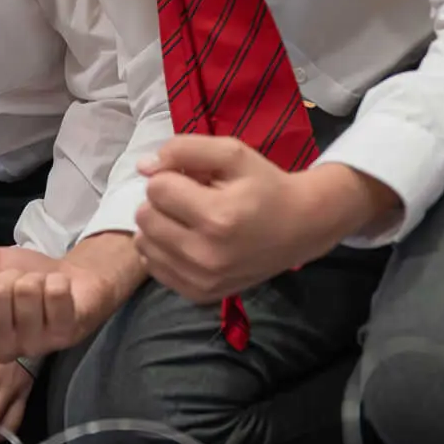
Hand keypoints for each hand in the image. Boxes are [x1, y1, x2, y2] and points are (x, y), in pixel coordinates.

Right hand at [0, 236, 138, 361]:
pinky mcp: (64, 336)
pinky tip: (61, 291)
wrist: (72, 281)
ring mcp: (34, 345)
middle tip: (23, 282)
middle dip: (11, 275)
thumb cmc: (27, 277)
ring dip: (37, 278)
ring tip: (43, 287)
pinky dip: (59, 282)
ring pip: (26, 291)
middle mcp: (1, 347)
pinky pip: (55, 294)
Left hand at [134, 139, 392, 302]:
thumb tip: (143, 166)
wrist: (300, 228)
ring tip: (187, 219)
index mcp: (218, 216)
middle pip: (145, 217)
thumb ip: (185, 149)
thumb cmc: (265, 186)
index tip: (191, 179)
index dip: (170, 176)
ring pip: (145, 244)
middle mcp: (207, 254)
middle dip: (161, 201)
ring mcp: (202, 279)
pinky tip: (186, 240)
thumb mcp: (233, 153)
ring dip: (158, 225)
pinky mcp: (199, 294)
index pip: (157, 189)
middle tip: (188, 198)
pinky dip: (163, 251)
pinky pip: (155, 268)